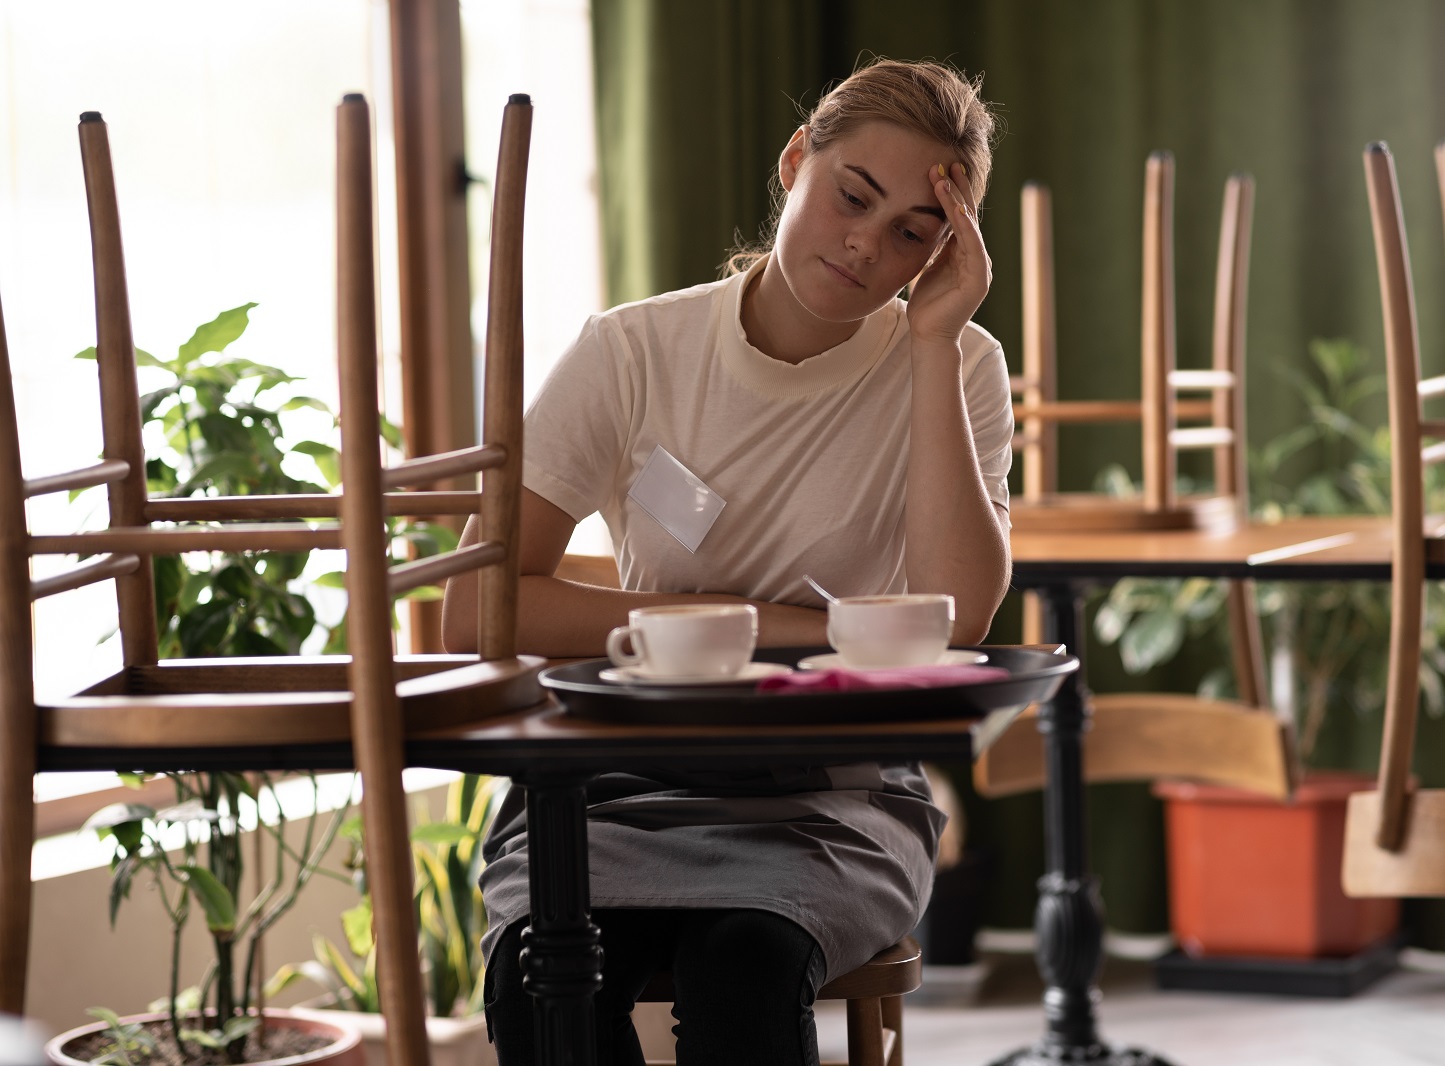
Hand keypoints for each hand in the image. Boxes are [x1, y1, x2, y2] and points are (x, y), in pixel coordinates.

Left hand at [905, 161, 991, 347]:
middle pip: (966, 215)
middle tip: (944, 162)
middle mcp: (976, 256)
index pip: (958, 216)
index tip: (938, 169)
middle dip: (956, 188)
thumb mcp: (926, 266)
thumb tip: (922, 221)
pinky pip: (971, 246)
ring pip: (968, 226)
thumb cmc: (926, 304)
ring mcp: (980, 266)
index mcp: (963, 252)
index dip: (950, 192)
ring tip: (944, 178)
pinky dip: (964, 226)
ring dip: (956, 201)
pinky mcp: (978, 279)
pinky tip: (954, 208)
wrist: (929, 335)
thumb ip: (932, 246)